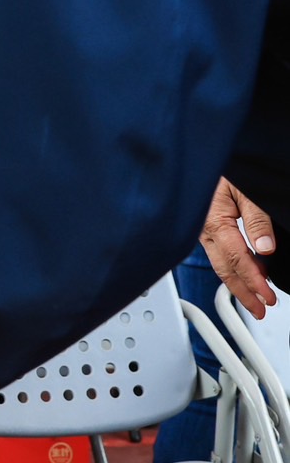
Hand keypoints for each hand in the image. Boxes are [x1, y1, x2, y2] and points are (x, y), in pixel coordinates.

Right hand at [202, 177, 276, 317]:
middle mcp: (203, 228)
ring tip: (254, 298)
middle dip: (242, 292)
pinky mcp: (204, 225)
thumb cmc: (220, 166)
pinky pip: (216, 252)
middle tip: (260, 309)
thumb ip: (256, 219)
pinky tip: (242, 272)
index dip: (253, 281)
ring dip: (237, 282)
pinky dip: (230, 267)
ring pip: (218, 263)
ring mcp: (201, 227)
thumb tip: (265, 249)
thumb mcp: (246, 189)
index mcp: (212, 220)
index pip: (236, 259)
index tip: (268, 298)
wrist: (195, 153)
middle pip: (223, 268)